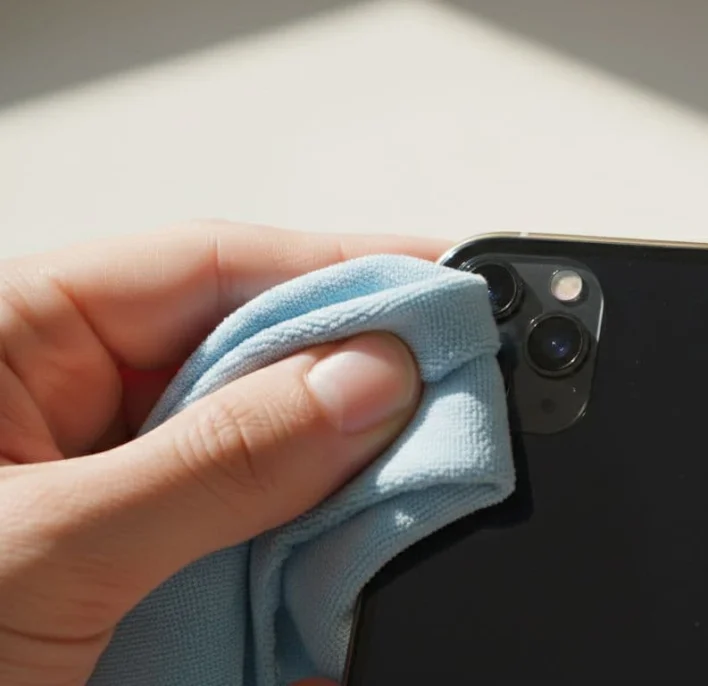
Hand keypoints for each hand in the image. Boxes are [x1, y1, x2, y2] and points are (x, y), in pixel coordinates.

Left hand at [0, 222, 448, 685]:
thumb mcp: (45, 548)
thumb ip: (216, 459)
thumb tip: (363, 379)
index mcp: (13, 343)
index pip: (204, 267)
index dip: (331, 268)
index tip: (439, 293)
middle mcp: (72, 405)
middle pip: (250, 354)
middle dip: (353, 379)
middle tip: (451, 402)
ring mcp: (118, 492)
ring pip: (267, 449)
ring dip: (343, 476)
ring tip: (419, 483)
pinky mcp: (149, 573)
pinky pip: (256, 536)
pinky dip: (312, 554)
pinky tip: (359, 556)